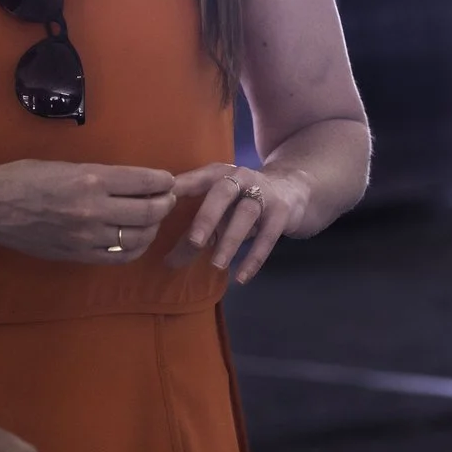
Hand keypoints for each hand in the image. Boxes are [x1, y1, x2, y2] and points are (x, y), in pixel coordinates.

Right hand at [0, 160, 174, 264]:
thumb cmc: (25, 177)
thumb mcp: (67, 165)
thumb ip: (101, 175)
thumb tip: (133, 182)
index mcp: (91, 179)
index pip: (143, 182)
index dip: (163, 181)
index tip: (169, 180)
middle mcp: (93, 209)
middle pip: (147, 212)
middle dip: (164, 203)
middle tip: (167, 198)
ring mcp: (87, 236)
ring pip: (138, 237)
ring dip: (153, 227)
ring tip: (153, 218)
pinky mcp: (78, 255)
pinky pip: (119, 257)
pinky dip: (135, 248)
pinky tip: (136, 239)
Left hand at [170, 164, 304, 283]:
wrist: (291, 189)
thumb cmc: (241, 202)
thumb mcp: (219, 211)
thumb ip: (194, 233)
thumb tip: (169, 262)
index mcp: (217, 174)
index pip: (195, 179)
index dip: (178, 189)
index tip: (160, 203)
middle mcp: (240, 178)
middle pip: (222, 192)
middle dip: (208, 216)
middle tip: (194, 242)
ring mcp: (263, 192)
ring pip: (246, 214)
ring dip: (231, 240)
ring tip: (216, 265)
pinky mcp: (281, 211)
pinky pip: (268, 236)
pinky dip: (255, 257)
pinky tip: (242, 277)